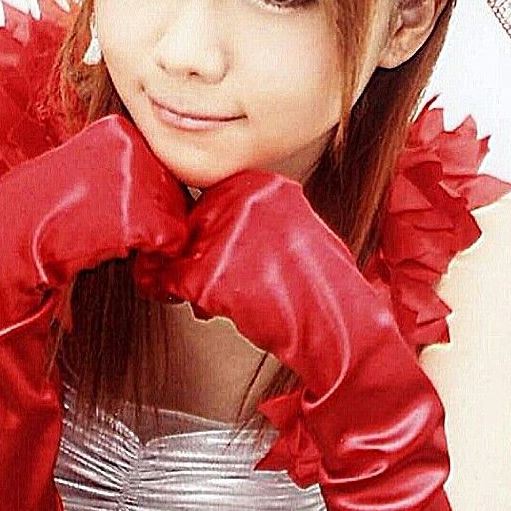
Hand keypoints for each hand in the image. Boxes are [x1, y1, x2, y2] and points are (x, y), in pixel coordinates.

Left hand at [132, 167, 350, 366]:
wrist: (338, 324)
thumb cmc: (325, 286)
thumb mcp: (296, 230)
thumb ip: (258, 222)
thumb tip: (221, 232)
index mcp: (265, 185)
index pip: (212, 198)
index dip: (206, 230)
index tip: (206, 248)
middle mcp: (243, 201)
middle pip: (193, 223)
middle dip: (193, 252)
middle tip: (200, 274)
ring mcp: (225, 236)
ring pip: (180, 251)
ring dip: (181, 274)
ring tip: (200, 293)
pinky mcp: (209, 273)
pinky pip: (171, 279)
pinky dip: (172, 293)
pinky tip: (192, 303)